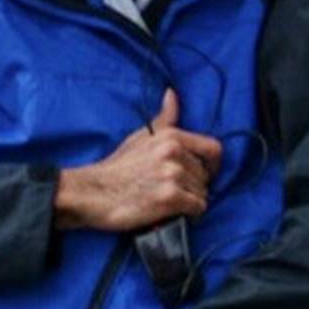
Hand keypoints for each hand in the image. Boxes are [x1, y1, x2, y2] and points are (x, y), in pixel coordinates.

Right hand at [54, 89, 221, 231]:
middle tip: (176, 192)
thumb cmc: (117, 167)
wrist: (95, 193)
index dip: (213, 164)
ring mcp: (173, 175)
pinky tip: (175, 213)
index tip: (204, 174)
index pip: (213, 148)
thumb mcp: (141, 137)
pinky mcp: (170, 198)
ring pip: (203, 193)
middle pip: (206, 175)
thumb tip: (172, 94)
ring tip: (171, 203)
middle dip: (194, 186)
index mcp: (171, 136)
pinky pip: (198, 208)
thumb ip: (164, 119)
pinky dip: (190, 214)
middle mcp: (174, 152)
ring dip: (191, 201)